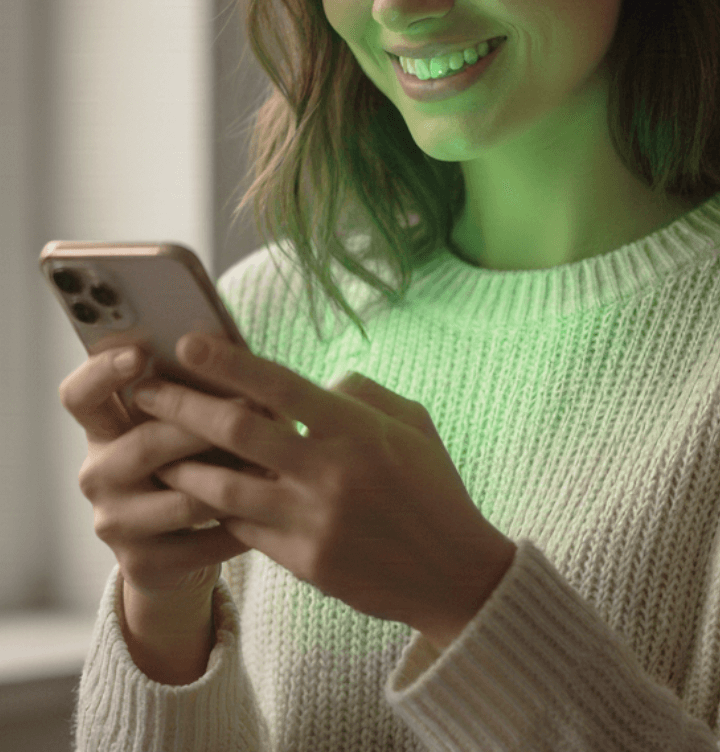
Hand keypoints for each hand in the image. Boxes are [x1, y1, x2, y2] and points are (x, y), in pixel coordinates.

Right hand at [58, 344, 292, 600]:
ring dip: (233, 481)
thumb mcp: (180, 425)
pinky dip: (241, 525)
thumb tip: (229, 351)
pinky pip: (203, 542)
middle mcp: (96, 475)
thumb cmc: (189, 461)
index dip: (103, 372)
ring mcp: (114, 523)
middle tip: (250, 405)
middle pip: (144, 445)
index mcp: (100, 430)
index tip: (140, 354)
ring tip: (274, 462)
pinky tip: (271, 510)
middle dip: (201, 425)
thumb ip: (192, 392)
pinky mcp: (141, 564)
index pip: (79, 396)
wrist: (176, 548)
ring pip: (182, 499)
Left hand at [133, 334, 516, 645]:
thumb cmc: (433, 487)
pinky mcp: (303, 563)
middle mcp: (329, 473)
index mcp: (356, 429)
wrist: (454, 575)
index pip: (280, 386)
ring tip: (150, 445)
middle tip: (145, 389)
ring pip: (224, 488)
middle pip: (238, 432)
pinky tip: (191, 492)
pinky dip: (216, 507)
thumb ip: (357, 393)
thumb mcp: (409, 422)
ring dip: (182, 464)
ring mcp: (313, 522)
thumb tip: (312, 383)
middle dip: (183, 406)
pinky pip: (243, 529)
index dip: (228, 363)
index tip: (187, 344)